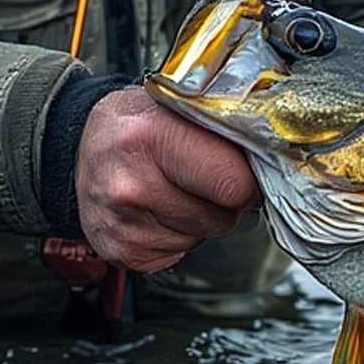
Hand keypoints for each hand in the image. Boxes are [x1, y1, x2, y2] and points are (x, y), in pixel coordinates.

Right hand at [75, 87, 258, 272]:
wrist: (83, 141)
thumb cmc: (143, 122)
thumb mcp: (184, 107)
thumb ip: (231, 131)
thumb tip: (280, 161)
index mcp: (152, 137)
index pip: (235, 185)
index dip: (248, 181)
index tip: (241, 170)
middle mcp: (129, 183)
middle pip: (221, 218)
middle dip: (223, 202)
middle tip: (200, 175)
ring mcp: (120, 222)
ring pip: (201, 240)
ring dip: (199, 219)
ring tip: (173, 187)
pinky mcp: (117, 250)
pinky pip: (177, 255)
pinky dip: (175, 237)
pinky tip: (157, 209)